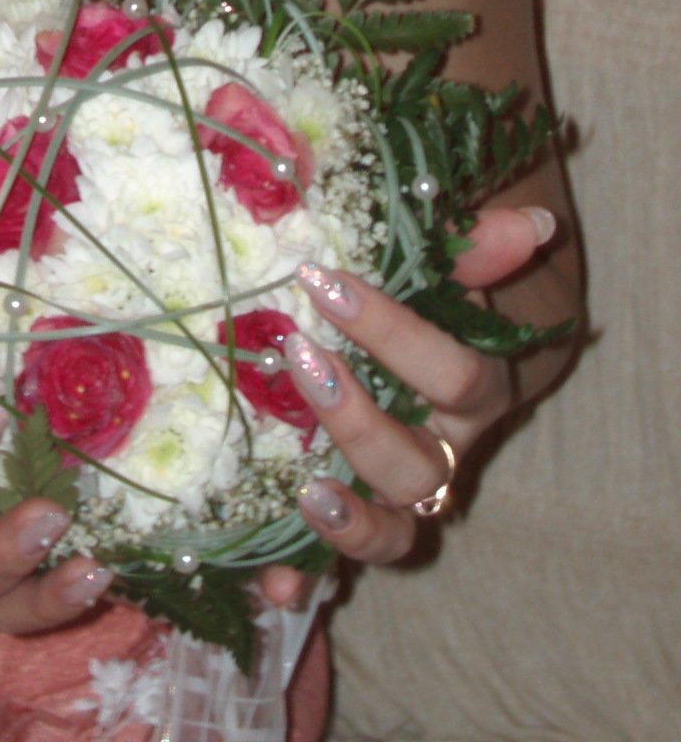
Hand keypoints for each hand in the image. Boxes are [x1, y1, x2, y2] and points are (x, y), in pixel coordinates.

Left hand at [257, 202, 557, 602]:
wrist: (443, 357)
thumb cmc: (440, 304)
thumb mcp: (453, 274)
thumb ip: (476, 251)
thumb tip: (532, 221)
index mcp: (474, 394)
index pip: (449, 373)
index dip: (391, 329)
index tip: (322, 277)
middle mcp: (442, 454)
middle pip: (412, 463)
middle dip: (355, 419)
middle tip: (299, 356)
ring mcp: (400, 496)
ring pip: (391, 531)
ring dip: (350, 523)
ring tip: (305, 492)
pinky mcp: (356, 520)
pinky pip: (335, 563)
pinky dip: (306, 578)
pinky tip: (273, 584)